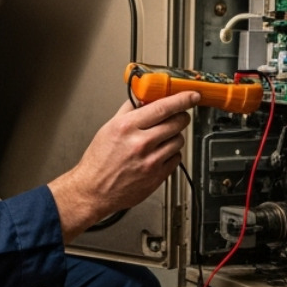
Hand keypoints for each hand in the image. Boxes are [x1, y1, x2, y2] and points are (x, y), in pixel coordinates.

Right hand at [48, 91, 199, 240]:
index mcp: (127, 127)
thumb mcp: (108, 128)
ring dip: (174, 136)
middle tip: (178, 116)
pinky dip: (171, 154)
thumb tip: (143, 97)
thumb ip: (129, 110)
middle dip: (181, 117)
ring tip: (162, 138)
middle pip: (176, 123)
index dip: (182, 99)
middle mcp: (140, 143)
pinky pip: (176, 158)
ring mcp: (150, 161)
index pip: (162, 107)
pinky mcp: (157, 177)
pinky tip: (159, 153)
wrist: (94, 190)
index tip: (192, 96)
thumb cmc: (99, 161)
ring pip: (179, 140)